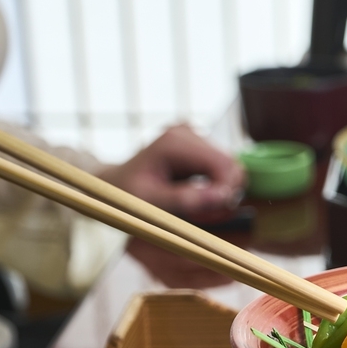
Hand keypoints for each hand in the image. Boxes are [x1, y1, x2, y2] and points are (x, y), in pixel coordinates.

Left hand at [99, 124, 245, 214]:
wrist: (115, 184)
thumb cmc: (125, 195)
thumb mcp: (150, 201)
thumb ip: (184, 199)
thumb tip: (221, 197)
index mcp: (174, 142)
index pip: (221, 162)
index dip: (227, 189)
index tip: (220, 211)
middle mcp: (186, 133)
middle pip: (230, 163)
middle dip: (227, 192)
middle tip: (212, 214)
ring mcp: (194, 136)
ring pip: (230, 166)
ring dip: (223, 191)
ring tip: (203, 209)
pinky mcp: (199, 145)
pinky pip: (223, 168)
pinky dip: (219, 187)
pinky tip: (202, 198)